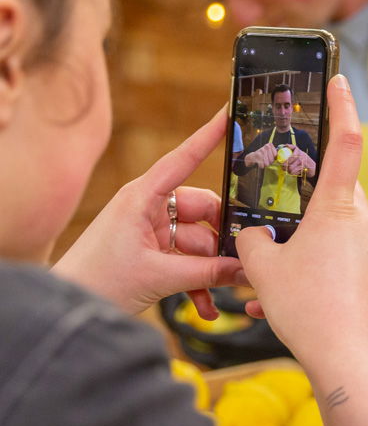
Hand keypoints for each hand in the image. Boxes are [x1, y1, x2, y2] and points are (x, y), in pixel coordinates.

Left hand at [53, 107, 247, 315]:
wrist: (63, 311)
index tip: (229, 113)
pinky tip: (207, 306)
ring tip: (222, 292)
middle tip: (243, 257)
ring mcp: (150, 230)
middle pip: (203, 210)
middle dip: (221, 238)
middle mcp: (148, 208)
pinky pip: (186, 260)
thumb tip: (246, 270)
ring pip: (198, 241)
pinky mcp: (151, 252)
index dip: (208, 136)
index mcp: (142, 198)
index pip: (183, 159)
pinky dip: (198, 281)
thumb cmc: (96, 283)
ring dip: (211, 269)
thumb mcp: (159, 277)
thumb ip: (208, 273)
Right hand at [236, 76, 367, 425]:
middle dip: (301, 201)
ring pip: (330, 233)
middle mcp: (361, 224)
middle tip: (275, 211)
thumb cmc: (308, 309)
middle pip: (332, 194)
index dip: (342, 107)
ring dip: (299, 248)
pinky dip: (310, 274)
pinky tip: (280, 305)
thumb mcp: (262, 270)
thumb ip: (250, 242)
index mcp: (338, 209)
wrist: (350, 362)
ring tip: (266, 282)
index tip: (340, 80)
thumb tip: (251, 236)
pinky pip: (337, 263)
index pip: (345, 142)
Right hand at [246, 143, 277, 168]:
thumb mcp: (269, 152)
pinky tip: (259, 163)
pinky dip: (261, 166)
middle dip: (269, 162)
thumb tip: (282, 158)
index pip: (276, 155)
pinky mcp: (256, 157)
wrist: (251, 157)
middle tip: (265, 160)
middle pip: (272, 160)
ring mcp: (261, 151)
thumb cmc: (262, 156)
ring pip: (267, 163)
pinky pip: (262, 165)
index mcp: (269, 145)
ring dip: (264, 164)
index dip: (273, 158)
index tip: (270, 157)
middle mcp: (265, 147)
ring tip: (262, 161)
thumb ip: (275, 154)